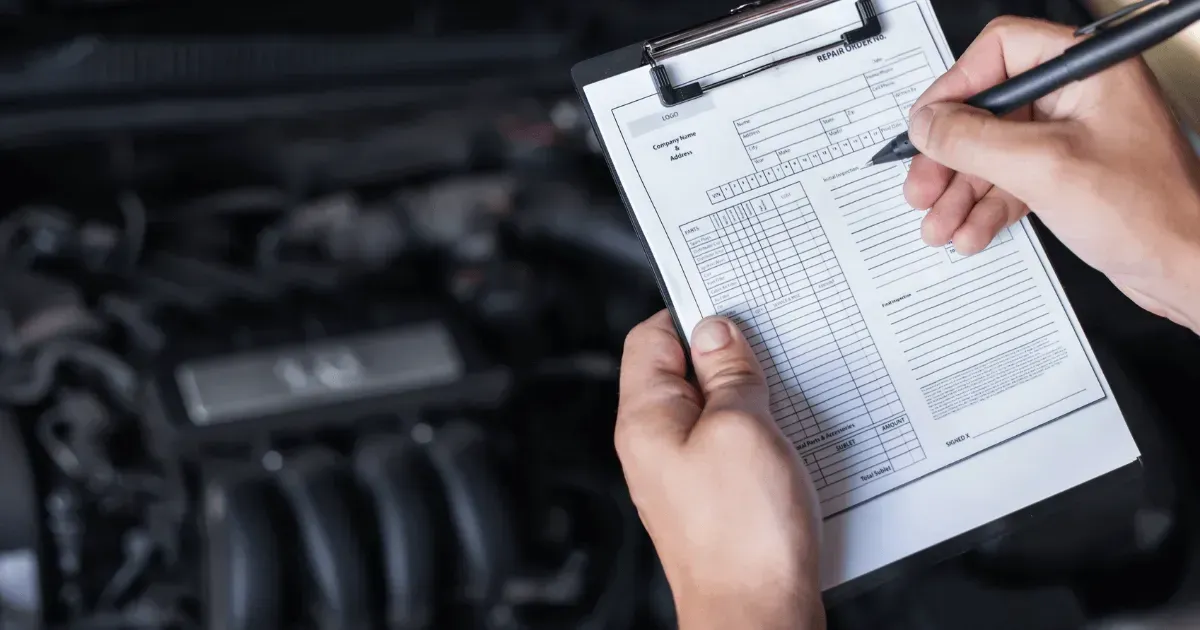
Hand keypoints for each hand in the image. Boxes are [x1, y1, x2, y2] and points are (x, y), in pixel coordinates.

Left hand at [616, 311, 822, 629]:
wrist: (758, 616)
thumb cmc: (743, 537)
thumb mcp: (742, 428)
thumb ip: (729, 373)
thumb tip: (717, 330)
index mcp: (646, 419)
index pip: (651, 338)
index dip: (692, 314)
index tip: (735, 307)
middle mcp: (656, 445)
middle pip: (684, 372)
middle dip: (729, 357)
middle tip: (771, 354)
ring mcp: (684, 474)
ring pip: (714, 410)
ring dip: (751, 397)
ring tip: (784, 400)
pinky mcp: (715, 498)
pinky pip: (733, 446)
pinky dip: (761, 434)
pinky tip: (790, 439)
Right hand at [904, 16, 1199, 331]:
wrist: (1186, 267)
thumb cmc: (1151, 212)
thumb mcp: (1044, 168)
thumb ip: (974, 140)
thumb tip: (928, 124)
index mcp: (1088, 69)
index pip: (1001, 51)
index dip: (955, 87)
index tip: (927, 124)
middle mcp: (1078, 96)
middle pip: (987, 110)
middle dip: (949, 155)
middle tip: (923, 183)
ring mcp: (1071, 137)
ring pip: (992, 152)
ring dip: (960, 190)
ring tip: (939, 220)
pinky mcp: (1066, 174)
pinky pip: (1009, 182)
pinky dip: (984, 207)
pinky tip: (970, 230)